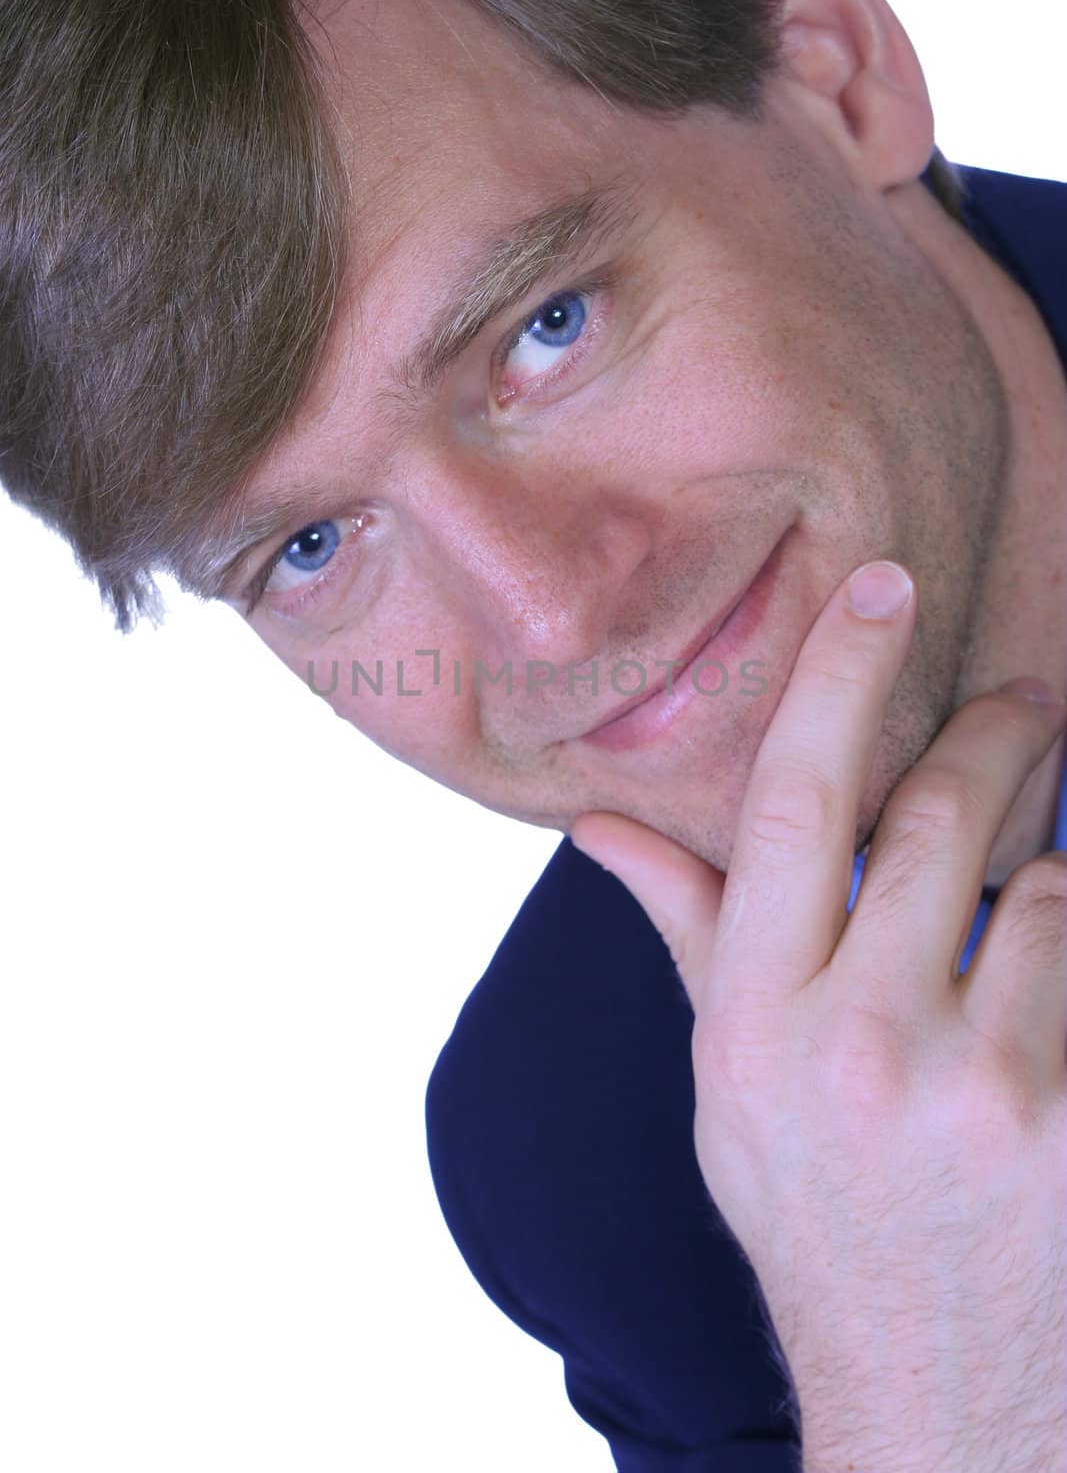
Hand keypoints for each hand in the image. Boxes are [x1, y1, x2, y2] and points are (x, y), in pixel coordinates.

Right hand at [570, 560, 1065, 1472]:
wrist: (939, 1388)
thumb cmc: (818, 1211)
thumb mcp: (729, 1084)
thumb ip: (687, 934)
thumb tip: (601, 824)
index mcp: (755, 1021)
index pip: (794, 804)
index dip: (839, 678)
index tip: (884, 587)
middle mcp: (862, 1046)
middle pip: (943, 816)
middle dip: (997, 737)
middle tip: (1023, 704)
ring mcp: (988, 1092)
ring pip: (1047, 892)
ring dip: (1044, 882)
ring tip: (1020, 921)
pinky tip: (1046, 992)